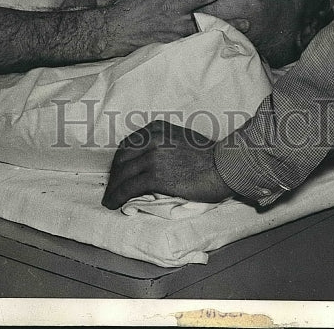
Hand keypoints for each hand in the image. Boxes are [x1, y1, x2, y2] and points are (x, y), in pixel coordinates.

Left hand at [102, 119, 231, 209]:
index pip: (128, 145)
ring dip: (113, 188)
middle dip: (114, 175)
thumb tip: (151, 157)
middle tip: (112, 188)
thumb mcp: (181, 138)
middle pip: (122, 159)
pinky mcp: (156, 176)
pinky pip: (128, 188)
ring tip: (110, 199)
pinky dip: (117, 197)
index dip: (120, 161)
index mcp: (157, 128)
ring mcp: (153, 156)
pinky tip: (113, 204)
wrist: (223, 166)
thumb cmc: (208, 156)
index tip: (118, 172)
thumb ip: (163, 143)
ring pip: (122, 174)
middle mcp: (152, 138)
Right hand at [103, 0, 247, 58]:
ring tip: (248, 21)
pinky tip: (228, 41)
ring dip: (228, 21)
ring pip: (205, 20)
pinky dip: (213, 40)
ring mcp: (176, 24)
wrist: (118, 29)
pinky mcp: (175, 40)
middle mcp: (174, 5)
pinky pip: (198, 39)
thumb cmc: (134, 3)